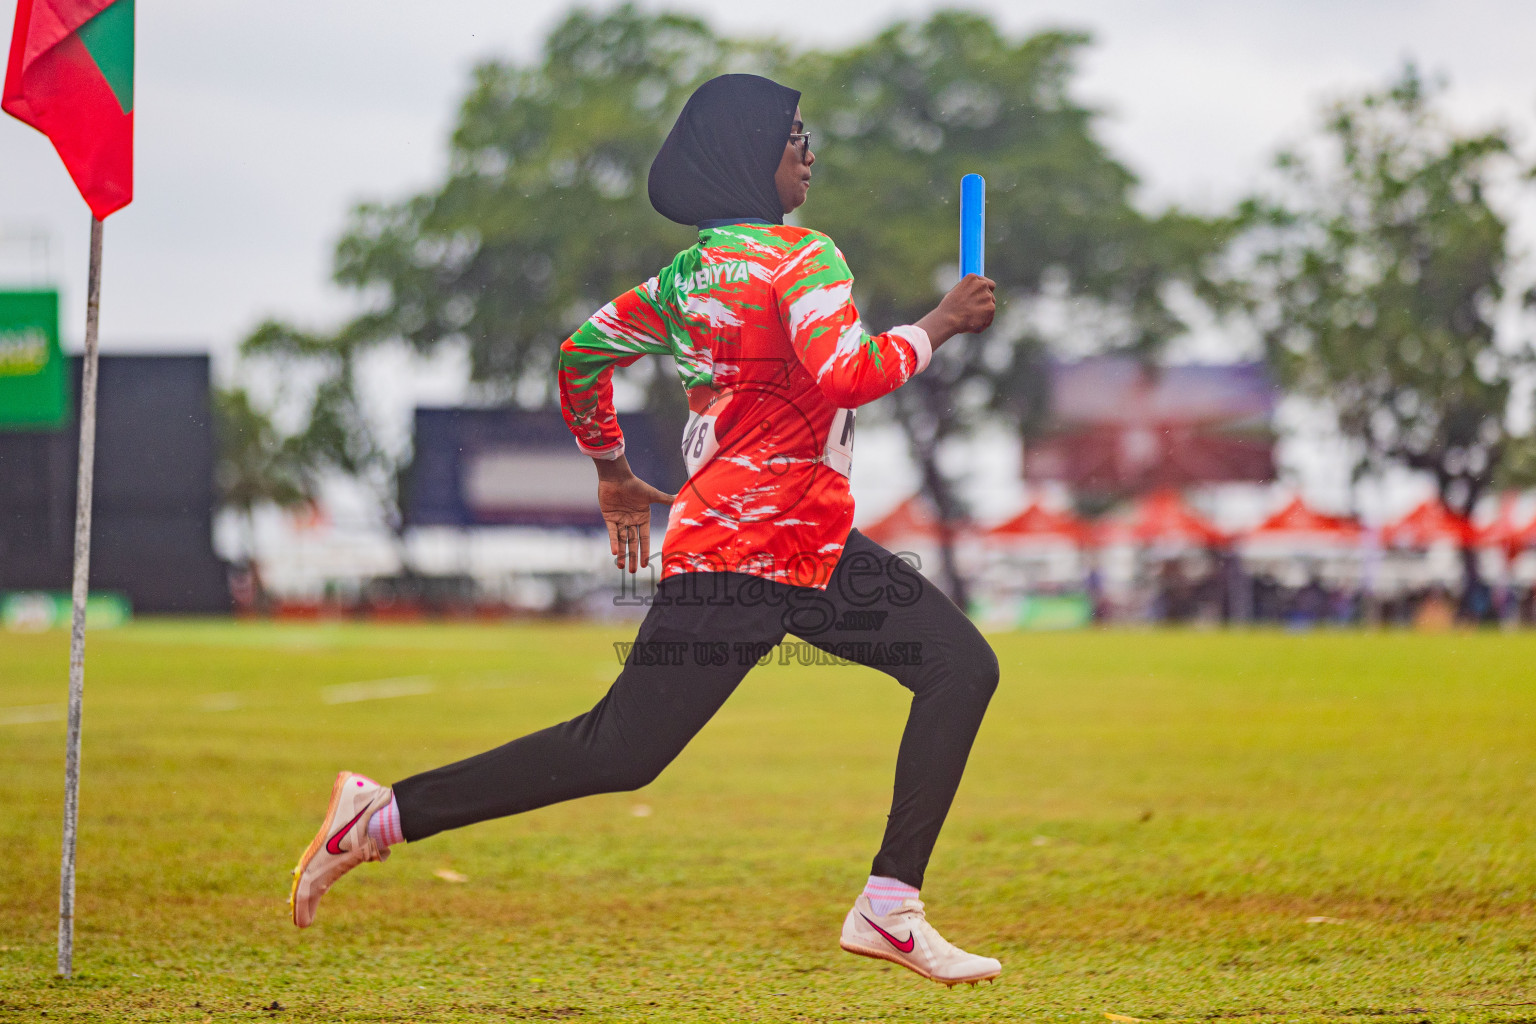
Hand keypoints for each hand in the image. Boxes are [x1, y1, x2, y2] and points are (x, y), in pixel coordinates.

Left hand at [594, 456, 675, 572]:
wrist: (617, 477)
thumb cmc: (635, 484)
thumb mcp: (652, 495)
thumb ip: (665, 499)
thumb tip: (681, 496)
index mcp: (643, 518)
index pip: (644, 538)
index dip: (645, 551)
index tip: (645, 564)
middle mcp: (632, 521)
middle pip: (632, 543)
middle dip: (633, 557)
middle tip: (632, 571)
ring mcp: (620, 520)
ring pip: (621, 540)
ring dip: (621, 553)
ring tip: (621, 567)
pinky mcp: (609, 518)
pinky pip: (612, 533)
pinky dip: (613, 542)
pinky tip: (614, 552)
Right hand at [917, 274, 995, 349]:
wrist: (949, 319)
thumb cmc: (948, 308)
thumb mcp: (956, 292)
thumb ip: (968, 290)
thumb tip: (973, 293)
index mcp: (972, 277)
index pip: (986, 283)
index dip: (984, 291)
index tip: (981, 297)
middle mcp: (981, 284)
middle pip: (990, 294)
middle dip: (984, 302)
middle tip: (974, 311)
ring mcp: (987, 295)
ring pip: (991, 305)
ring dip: (984, 312)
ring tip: (971, 318)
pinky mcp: (990, 307)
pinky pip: (990, 315)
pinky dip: (985, 321)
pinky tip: (975, 323)